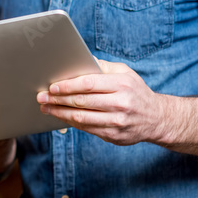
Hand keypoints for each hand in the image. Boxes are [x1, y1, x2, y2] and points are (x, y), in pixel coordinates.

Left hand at [36, 59, 169, 145]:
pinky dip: (71, 123)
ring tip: (46, 108)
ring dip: (59, 113)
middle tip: (41, 97)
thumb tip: (78, 60)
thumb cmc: (135, 91)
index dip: (68, 86)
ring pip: (82, 118)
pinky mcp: (114, 136)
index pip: (89, 84)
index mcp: (122, 84)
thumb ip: (103, 67)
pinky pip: (87, 129)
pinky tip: (60, 117)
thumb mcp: (125, 73)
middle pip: (82, 102)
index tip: (52, 86)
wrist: (157, 118)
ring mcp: (117, 122)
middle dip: (58, 99)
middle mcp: (121, 104)